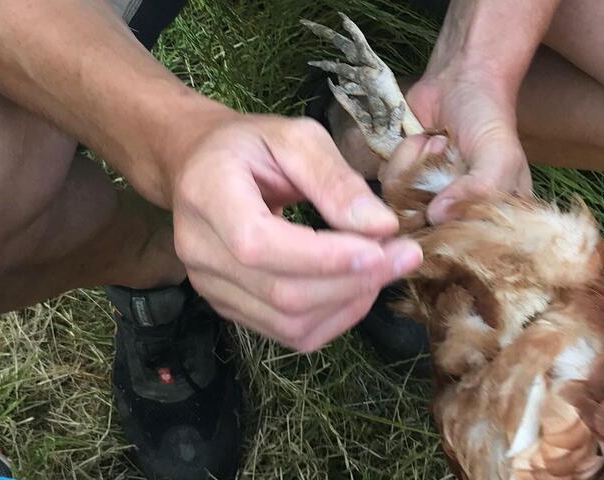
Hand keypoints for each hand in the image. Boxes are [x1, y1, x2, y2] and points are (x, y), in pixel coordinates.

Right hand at [169, 112, 422, 351]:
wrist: (202, 165)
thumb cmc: (252, 146)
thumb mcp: (295, 138)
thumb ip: (336, 179)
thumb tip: (381, 226)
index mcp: (207, 194)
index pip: (260, 244)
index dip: (325, 256)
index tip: (382, 246)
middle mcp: (199, 250)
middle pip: (282, 292)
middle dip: (353, 280)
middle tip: (404, 255)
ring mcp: (210, 287)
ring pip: (289, 322)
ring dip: (350, 302)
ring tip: (385, 268)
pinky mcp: (229, 308)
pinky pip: (289, 333)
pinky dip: (335, 318)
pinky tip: (358, 287)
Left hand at [397, 71, 532, 224]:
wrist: (461, 78)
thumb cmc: (489, 119)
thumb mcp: (500, 158)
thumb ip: (478, 192)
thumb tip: (437, 217)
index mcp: (488, 221)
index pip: (463, 251)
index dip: (452, 231)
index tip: (448, 200)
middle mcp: (453, 218)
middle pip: (426, 232)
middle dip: (433, 189)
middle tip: (447, 150)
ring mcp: (423, 200)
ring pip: (402, 207)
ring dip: (418, 166)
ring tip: (439, 140)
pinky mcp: (400, 180)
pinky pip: (386, 183)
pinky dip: (402, 156)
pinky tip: (423, 137)